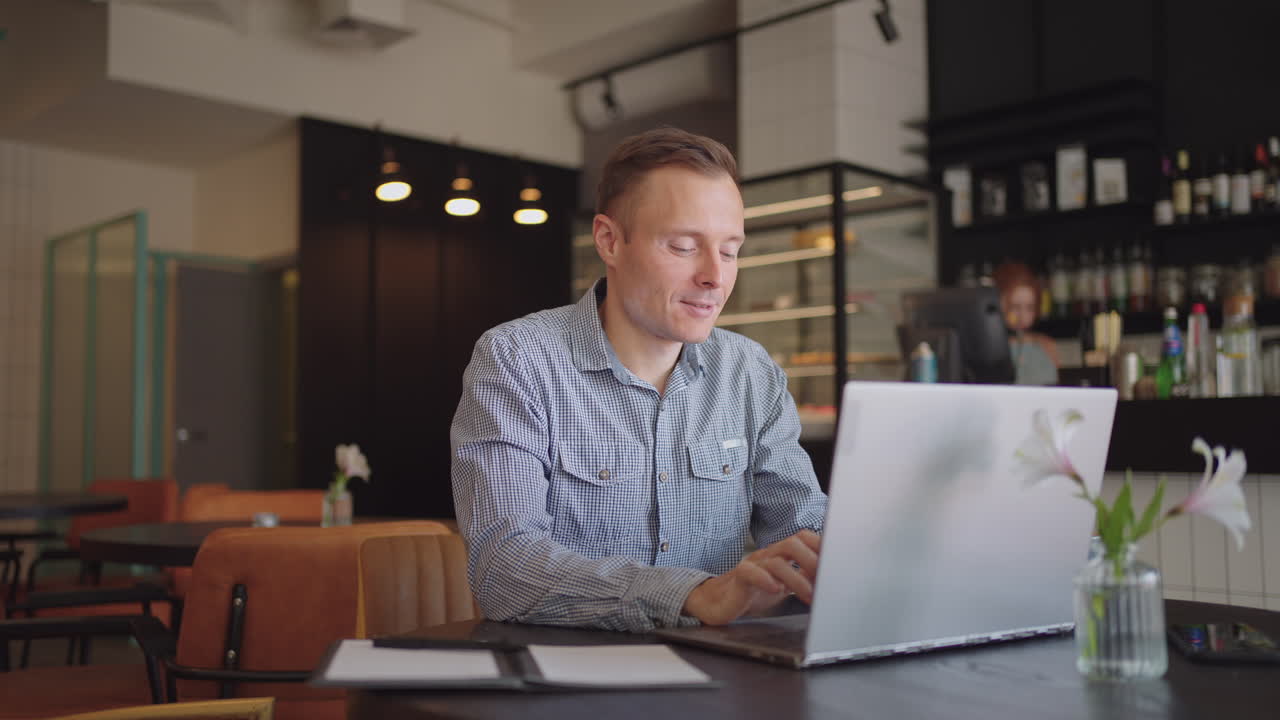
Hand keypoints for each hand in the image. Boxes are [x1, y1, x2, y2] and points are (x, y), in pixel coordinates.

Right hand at [681, 529, 820, 625]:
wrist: (720, 602)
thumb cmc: (755, 592)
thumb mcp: (786, 584)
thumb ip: (805, 576)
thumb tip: (832, 575)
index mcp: (781, 554)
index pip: (803, 538)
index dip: (821, 545)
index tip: (838, 561)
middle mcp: (769, 555)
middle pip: (792, 543)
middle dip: (812, 560)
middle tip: (825, 580)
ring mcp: (753, 564)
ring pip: (776, 561)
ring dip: (796, 579)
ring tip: (808, 596)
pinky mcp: (738, 578)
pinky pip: (750, 572)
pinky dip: (765, 580)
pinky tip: (776, 590)